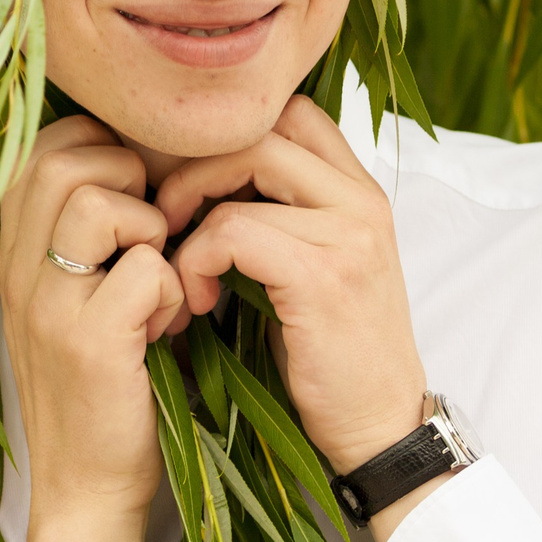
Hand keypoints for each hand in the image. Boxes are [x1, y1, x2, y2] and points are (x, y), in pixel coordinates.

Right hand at [0, 116, 184, 541]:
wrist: (87, 492)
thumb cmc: (103, 392)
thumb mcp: (78, 304)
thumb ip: (90, 242)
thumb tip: (145, 167)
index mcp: (14, 255)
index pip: (43, 147)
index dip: (103, 148)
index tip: (141, 193)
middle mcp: (15, 271)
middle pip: (60, 158)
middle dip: (128, 175)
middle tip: (155, 231)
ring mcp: (44, 306)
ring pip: (95, 201)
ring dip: (149, 229)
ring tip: (160, 280)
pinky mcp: (86, 342)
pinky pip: (144, 267)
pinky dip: (172, 289)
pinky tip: (170, 329)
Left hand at [154, 96, 426, 480]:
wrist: (377, 429)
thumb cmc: (330, 355)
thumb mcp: (311, 268)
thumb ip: (277, 216)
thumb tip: (196, 180)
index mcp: (358, 192)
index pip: (289, 112)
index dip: (225, 138)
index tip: (188, 188)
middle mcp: (362, 200)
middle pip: (260, 127)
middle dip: (196, 165)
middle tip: (164, 218)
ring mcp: (350, 233)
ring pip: (243, 168)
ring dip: (191, 214)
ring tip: (179, 266)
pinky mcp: (324, 276)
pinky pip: (235, 231)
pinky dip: (198, 259)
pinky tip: (196, 298)